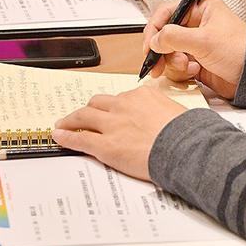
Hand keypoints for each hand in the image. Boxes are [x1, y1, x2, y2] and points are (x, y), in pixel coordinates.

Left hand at [52, 84, 187, 179]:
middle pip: (97, 103)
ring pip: (83, 117)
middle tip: (80, 116)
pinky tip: (58, 137)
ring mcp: (112, 124)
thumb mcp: (176, 112)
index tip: (107, 111)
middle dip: (88, 109)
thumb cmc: (187, 134)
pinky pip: (79, 139)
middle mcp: (124, 105)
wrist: (185, 149)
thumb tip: (165, 117)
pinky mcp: (105, 145)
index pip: (120, 98)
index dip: (111, 107)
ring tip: (62, 124)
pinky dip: (66, 137)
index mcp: (142, 95)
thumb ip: (163, 111)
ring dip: (70, 120)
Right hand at [142, 0, 245, 99]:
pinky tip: (195, 72)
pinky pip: (177, 66)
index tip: (149, 45)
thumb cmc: (240, 51)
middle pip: (165, 34)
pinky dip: (181, 71)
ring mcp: (196, 44)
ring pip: (169, 52)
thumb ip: (174, 37)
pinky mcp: (197, 61)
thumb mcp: (204, 40)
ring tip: (187, 67)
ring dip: (173, 62)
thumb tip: (155, 39)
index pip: (167, 12)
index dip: (155, 28)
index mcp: (201, 8)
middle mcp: (197, 24)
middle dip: (162, 50)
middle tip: (157, 64)